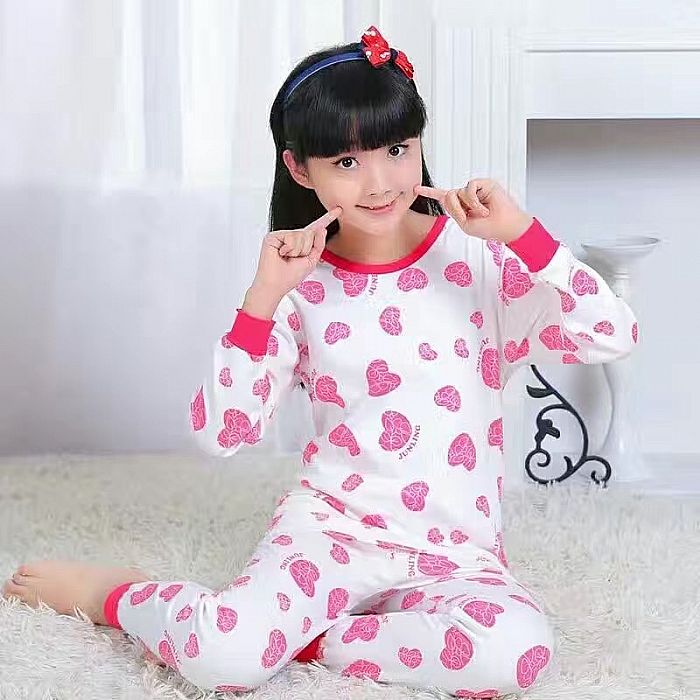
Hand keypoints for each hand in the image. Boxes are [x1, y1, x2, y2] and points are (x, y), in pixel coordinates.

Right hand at [251, 206, 342, 298]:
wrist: (275, 285)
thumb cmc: (290, 277)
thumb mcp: (311, 261)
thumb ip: (319, 244)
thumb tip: (322, 228)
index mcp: (302, 244)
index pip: (315, 229)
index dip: (327, 219)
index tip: (338, 210)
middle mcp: (292, 238)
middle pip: (310, 233)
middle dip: (306, 249)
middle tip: (294, 259)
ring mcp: (282, 236)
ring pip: (301, 234)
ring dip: (297, 250)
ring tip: (287, 258)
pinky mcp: (273, 236)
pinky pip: (291, 236)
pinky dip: (289, 249)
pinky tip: (281, 254)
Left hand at [414, 178, 532, 243]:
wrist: (505, 227)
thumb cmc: (488, 228)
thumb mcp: (464, 223)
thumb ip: (454, 211)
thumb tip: (448, 195)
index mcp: (461, 207)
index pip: (443, 197)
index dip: (429, 193)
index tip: (416, 188)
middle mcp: (466, 196)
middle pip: (448, 196)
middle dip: (455, 209)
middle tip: (467, 217)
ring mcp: (475, 189)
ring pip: (457, 192)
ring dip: (467, 207)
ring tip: (481, 213)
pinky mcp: (483, 183)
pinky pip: (468, 188)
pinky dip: (474, 201)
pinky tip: (484, 208)